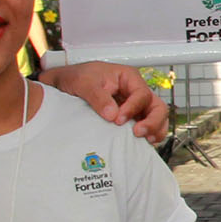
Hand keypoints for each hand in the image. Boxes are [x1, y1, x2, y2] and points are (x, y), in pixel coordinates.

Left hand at [40, 62, 170, 143]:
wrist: (64, 85)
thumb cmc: (76, 77)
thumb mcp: (84, 83)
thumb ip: (98, 97)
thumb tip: (112, 115)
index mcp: (128, 78)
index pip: (142, 94)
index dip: (133, 108)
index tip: (119, 120)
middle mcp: (134, 92)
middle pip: (157, 106)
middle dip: (153, 121)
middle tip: (138, 133)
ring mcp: (134, 106)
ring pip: (156, 117)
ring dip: (155, 129)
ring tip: (146, 141)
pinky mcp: (129, 118)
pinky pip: (146, 126)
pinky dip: (148, 135)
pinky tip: (141, 143)